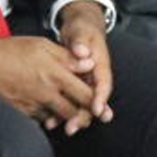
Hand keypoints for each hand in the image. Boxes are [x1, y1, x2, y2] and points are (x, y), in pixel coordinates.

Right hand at [0, 34, 97, 132]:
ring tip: (66, 111)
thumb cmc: (12, 50)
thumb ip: (68, 56)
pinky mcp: (22, 113)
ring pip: (58, 119)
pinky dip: (46, 118)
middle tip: (86, 112)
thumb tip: (90, 62)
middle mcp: (47, 93)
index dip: (96, 102)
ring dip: (65, 117)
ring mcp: (34, 105)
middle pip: (75, 113)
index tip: (99, 104)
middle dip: (83, 115)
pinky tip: (45, 110)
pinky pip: (40, 121)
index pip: (86, 95)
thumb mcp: (43, 45)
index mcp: (56, 75)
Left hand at [54, 1, 114, 132]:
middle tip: (73, 126)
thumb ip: (81, 41)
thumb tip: (82, 52)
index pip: (103, 84)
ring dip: (74, 117)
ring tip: (63, 129)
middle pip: (93, 100)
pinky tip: (52, 121)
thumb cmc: (82, 29)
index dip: (100, 98)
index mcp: (100, 65)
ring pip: (82, 104)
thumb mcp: (81, 31)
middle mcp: (95, 77)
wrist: (80, 28)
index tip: (96, 110)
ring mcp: (86, 82)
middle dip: (84, 115)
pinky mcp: (76, 84)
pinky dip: (63, 110)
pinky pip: (72, 100)